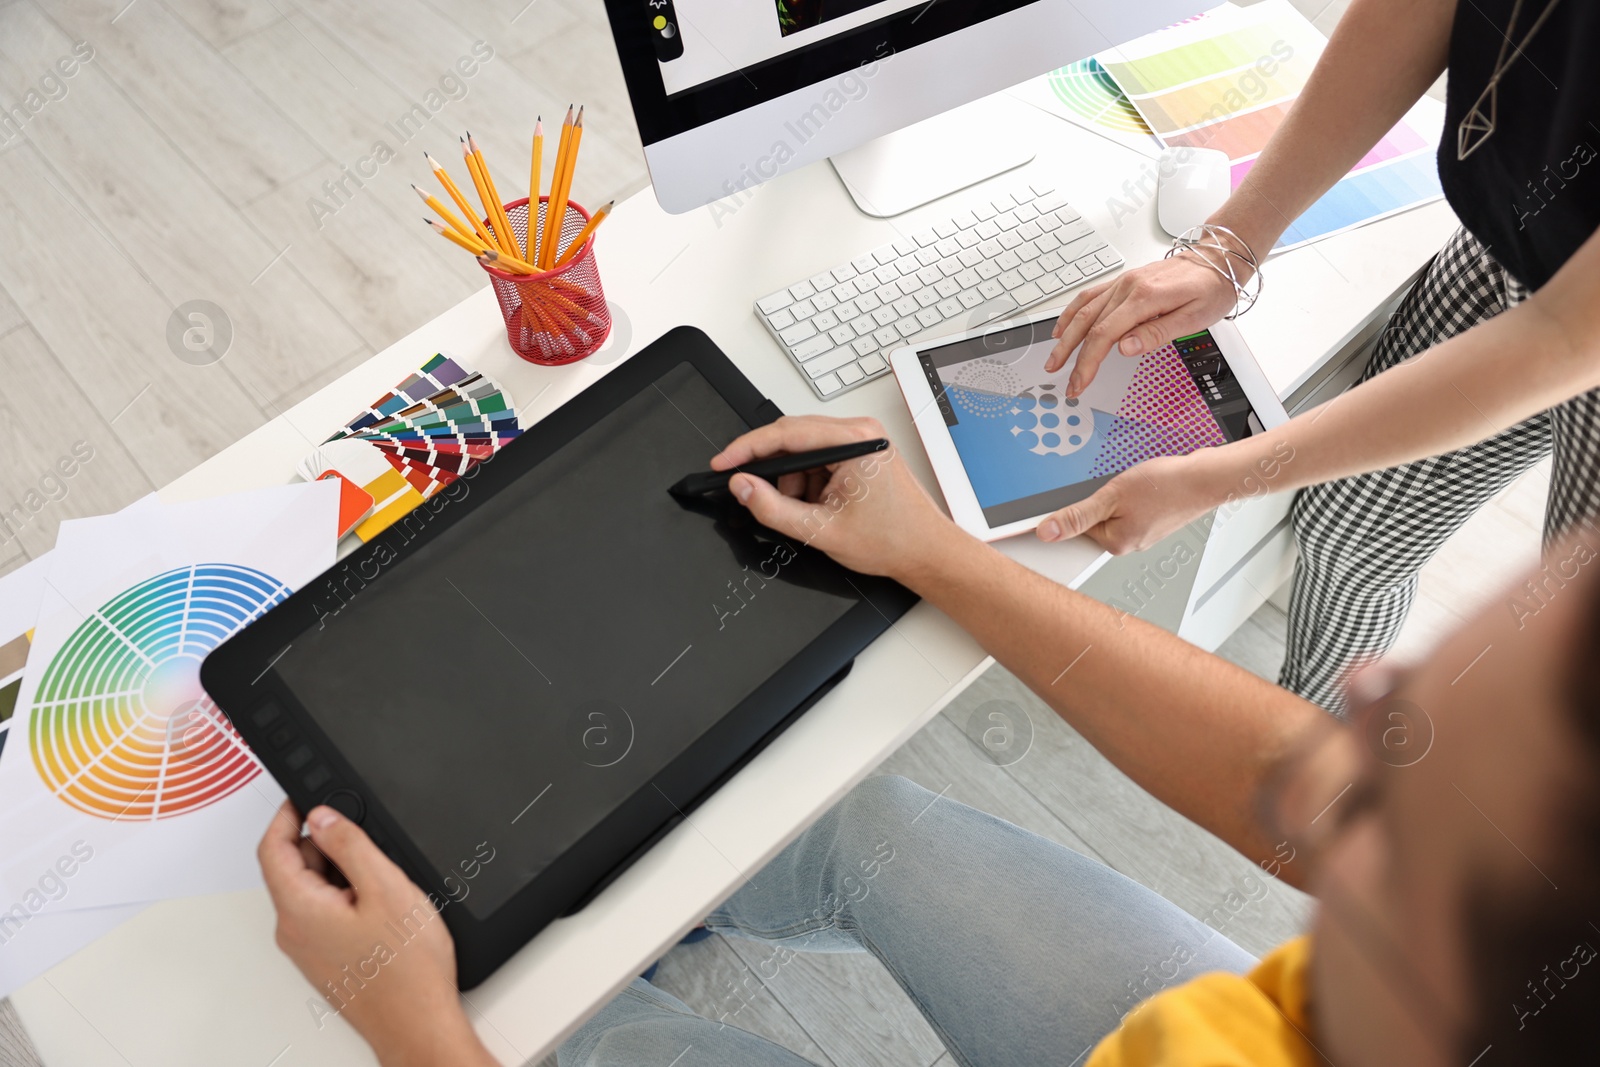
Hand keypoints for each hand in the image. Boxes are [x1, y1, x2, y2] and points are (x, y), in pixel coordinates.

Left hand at [258, 801, 494, 1066]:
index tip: (308, 797)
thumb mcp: (385, 886)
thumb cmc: (406, 969)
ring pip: (312, 891)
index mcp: (299, 909)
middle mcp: (294, 931)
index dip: (288, 815)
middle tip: (366, 843)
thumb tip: (324, 816)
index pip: (273, 848)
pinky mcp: (325, 959)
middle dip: (325, 845)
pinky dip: (347, 898)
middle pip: (293, 867)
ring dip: (340, 873)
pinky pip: (325, 914)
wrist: (418, 1022)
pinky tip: (382, 908)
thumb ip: (350, 845)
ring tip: (383, 883)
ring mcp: (308, 948)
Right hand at [711, 415, 956, 581]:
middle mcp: (861, 432)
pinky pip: (819, 459)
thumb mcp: (821, 530)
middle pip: (792, 437)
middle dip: (770, 469)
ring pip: (803, 451)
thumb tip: (742, 486)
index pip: (785, 433)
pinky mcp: (861, 452)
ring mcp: (862, 440)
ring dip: (792, 480)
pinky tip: (818, 505)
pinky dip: (808, 482)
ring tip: (807, 512)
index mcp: (855, 441)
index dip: (746, 449)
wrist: (925, 552)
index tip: (724, 463)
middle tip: (748, 490)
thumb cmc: (892, 539)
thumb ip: (772, 508)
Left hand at [1035, 452, 1221, 553]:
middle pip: (1092, 523)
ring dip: (1113, 497)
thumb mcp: (1112, 494)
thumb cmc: (1168, 485)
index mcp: (1115, 543)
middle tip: (1113, 487)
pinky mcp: (1151, 522)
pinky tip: (1141, 486)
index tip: (1058, 505)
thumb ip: (1077, 515)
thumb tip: (1047, 532)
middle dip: (1095, 502)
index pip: (1074, 531)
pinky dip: (1128, 497)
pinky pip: (1128, 510)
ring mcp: (1141, 534)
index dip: (1065, 514)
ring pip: (1111, 514)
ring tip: (1132, 484)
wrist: (1206, 478)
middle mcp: (1127, 544)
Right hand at [1046, 253, 1240, 396]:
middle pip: (1087, 324)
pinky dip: (1072, 313)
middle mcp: (1127, 287)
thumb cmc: (1210, 288)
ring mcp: (1123, 283)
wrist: (1216, 260)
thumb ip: (1156, 333)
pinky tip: (1063, 328)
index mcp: (1144, 297)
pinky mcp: (1123, 282)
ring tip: (1054, 358)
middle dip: (1070, 355)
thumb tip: (1124, 348)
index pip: (1104, 335)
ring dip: (1065, 336)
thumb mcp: (1194, 317)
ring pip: (1083, 310)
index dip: (1087, 362)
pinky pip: (1089, 296)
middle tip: (1064, 380)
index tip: (1080, 382)